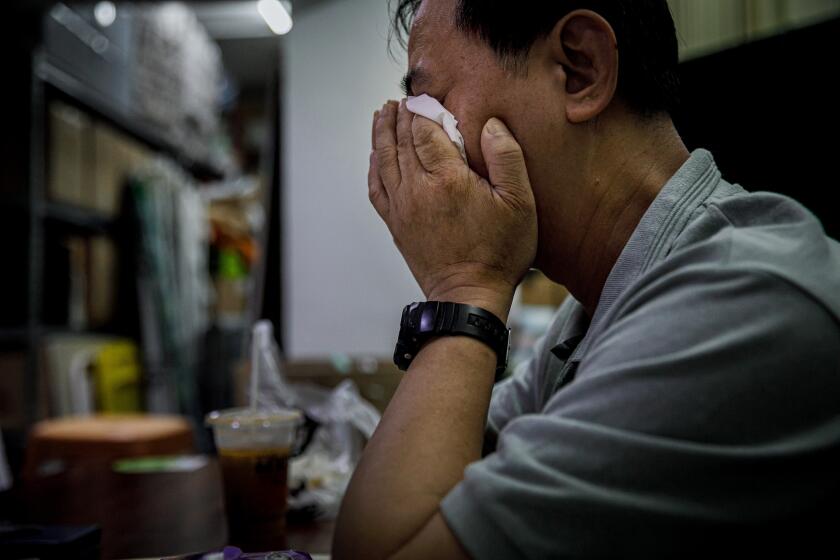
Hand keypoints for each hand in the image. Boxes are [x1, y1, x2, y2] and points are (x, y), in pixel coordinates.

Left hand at [369, 99, 536, 320]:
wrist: (468, 297)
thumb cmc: (499, 252)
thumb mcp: (519, 203)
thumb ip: (506, 157)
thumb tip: (491, 125)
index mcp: (447, 179)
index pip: (425, 130)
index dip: (422, 108)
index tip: (423, 95)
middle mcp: (417, 189)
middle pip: (401, 141)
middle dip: (400, 116)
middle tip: (401, 98)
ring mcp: (402, 208)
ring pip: (385, 160)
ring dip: (382, 133)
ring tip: (383, 114)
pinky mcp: (395, 225)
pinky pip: (377, 188)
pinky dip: (374, 166)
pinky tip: (375, 155)